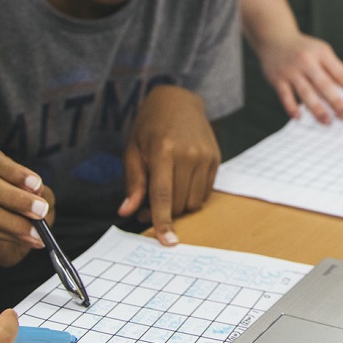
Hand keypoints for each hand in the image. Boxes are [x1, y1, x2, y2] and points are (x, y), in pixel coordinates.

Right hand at [0, 150, 55, 267]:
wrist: (17, 239)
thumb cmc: (28, 208)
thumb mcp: (39, 194)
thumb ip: (39, 191)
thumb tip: (37, 191)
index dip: (13, 171)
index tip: (36, 184)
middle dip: (16, 198)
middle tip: (41, 209)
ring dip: (15, 222)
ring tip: (38, 231)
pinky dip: (14, 236)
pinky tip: (32, 239)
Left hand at [120, 86, 220, 245]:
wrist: (178, 101)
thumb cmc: (150, 126)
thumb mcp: (133, 150)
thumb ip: (133, 182)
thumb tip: (127, 211)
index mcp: (163, 151)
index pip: (163, 196)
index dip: (163, 221)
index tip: (167, 241)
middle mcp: (188, 154)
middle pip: (179, 203)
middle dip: (164, 213)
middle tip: (147, 206)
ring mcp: (205, 156)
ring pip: (194, 202)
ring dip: (178, 205)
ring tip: (164, 190)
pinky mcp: (216, 159)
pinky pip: (205, 192)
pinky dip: (191, 195)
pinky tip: (180, 180)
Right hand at [257, 29, 342, 124]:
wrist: (274, 38)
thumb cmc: (303, 49)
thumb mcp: (320, 51)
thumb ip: (332, 69)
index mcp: (322, 53)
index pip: (340, 73)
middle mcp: (307, 61)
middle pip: (324, 85)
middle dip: (337, 102)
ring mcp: (291, 71)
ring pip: (306, 92)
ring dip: (317, 109)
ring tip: (327, 121)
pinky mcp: (278, 79)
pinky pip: (285, 96)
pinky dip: (291, 107)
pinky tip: (299, 117)